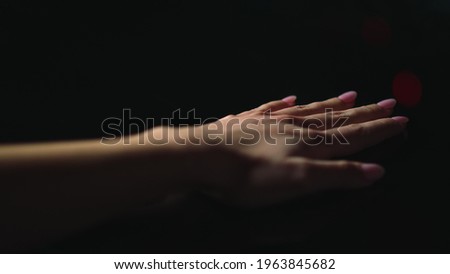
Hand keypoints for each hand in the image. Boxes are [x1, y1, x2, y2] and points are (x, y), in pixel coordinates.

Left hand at [195, 92, 406, 205]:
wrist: (204, 157)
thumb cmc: (249, 176)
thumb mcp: (298, 182)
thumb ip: (336, 175)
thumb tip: (373, 171)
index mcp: (308, 145)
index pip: (352, 136)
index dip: (378, 129)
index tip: (399, 119)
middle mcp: (292, 128)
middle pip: (335, 119)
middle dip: (363, 113)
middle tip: (385, 102)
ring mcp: (269, 122)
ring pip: (307, 110)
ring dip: (330, 104)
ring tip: (350, 96)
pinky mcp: (247, 122)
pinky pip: (271, 108)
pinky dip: (284, 102)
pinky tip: (289, 97)